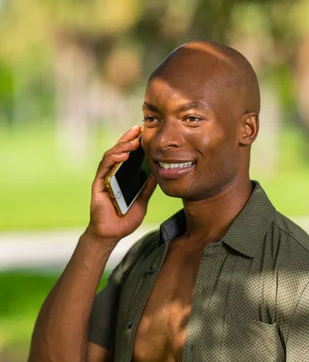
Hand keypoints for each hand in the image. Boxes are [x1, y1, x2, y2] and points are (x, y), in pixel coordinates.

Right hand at [85, 125, 156, 243]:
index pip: (128, 156)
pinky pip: (104, 167)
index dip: (134, 143)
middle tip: (139, 128)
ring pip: (111, 156)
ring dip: (122, 146)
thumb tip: (157, 173)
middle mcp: (112, 174)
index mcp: (122, 177)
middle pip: (119, 151)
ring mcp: (104, 178)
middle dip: (128, 139)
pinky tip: (124, 155)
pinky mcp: (98, 184)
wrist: (112, 233)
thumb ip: (147, 188)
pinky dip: (113, 159)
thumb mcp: (142, 201)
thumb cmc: (124, 219)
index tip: (144, 132)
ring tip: (134, 141)